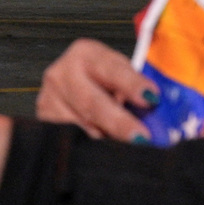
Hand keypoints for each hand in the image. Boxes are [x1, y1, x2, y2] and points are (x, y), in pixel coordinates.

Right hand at [36, 38, 153, 141]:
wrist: (72, 85)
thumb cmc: (104, 81)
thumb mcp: (119, 75)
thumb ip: (136, 90)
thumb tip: (160, 114)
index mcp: (86, 53)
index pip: (111, 69)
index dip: (132, 84)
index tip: (151, 99)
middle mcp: (62, 72)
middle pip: (92, 102)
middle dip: (119, 122)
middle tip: (141, 138)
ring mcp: (49, 98)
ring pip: (81, 126)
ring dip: (107, 139)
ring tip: (128, 148)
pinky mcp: (43, 121)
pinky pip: (69, 140)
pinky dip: (90, 148)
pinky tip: (104, 151)